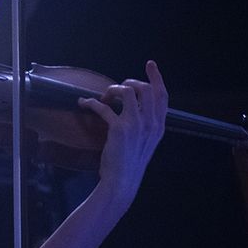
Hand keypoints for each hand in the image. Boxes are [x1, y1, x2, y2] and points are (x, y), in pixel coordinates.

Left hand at [78, 59, 167, 204]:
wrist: (122, 182)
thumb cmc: (130, 164)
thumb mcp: (146, 143)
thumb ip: (146, 125)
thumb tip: (136, 108)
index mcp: (159, 127)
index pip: (163, 96)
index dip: (157, 77)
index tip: (150, 65)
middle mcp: (150, 123)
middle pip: (146, 88)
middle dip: (130, 82)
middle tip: (118, 87)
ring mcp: (136, 125)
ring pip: (127, 91)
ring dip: (113, 89)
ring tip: (104, 97)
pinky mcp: (119, 129)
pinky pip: (104, 107)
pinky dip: (91, 102)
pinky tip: (84, 103)